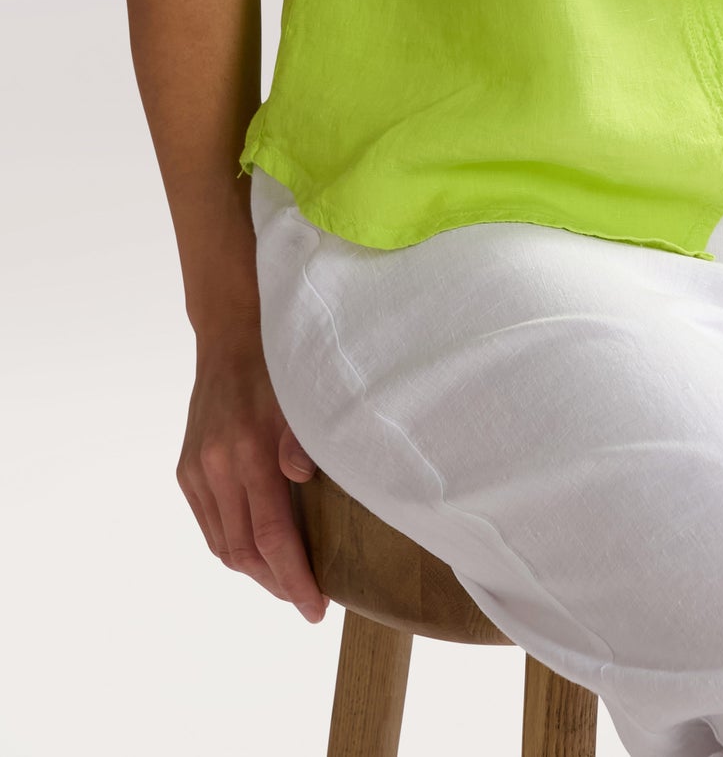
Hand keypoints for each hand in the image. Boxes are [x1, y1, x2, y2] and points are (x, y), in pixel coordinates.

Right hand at [178, 341, 327, 623]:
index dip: (294, 578)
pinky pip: (209, 525)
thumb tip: (303, 482)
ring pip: (222, 545)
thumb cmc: (278, 368)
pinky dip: (232, 546)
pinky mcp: (186, 470)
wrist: (231, 337)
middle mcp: (216, 468)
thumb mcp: (303, 397)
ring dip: (254, 570)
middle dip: (277, 583)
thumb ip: (304, 442)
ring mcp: (196, 471)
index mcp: (248, 454)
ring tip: (286, 579)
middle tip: (307, 598)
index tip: (315, 607)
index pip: (271, 537)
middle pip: (244, 551)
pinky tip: (256, 550)